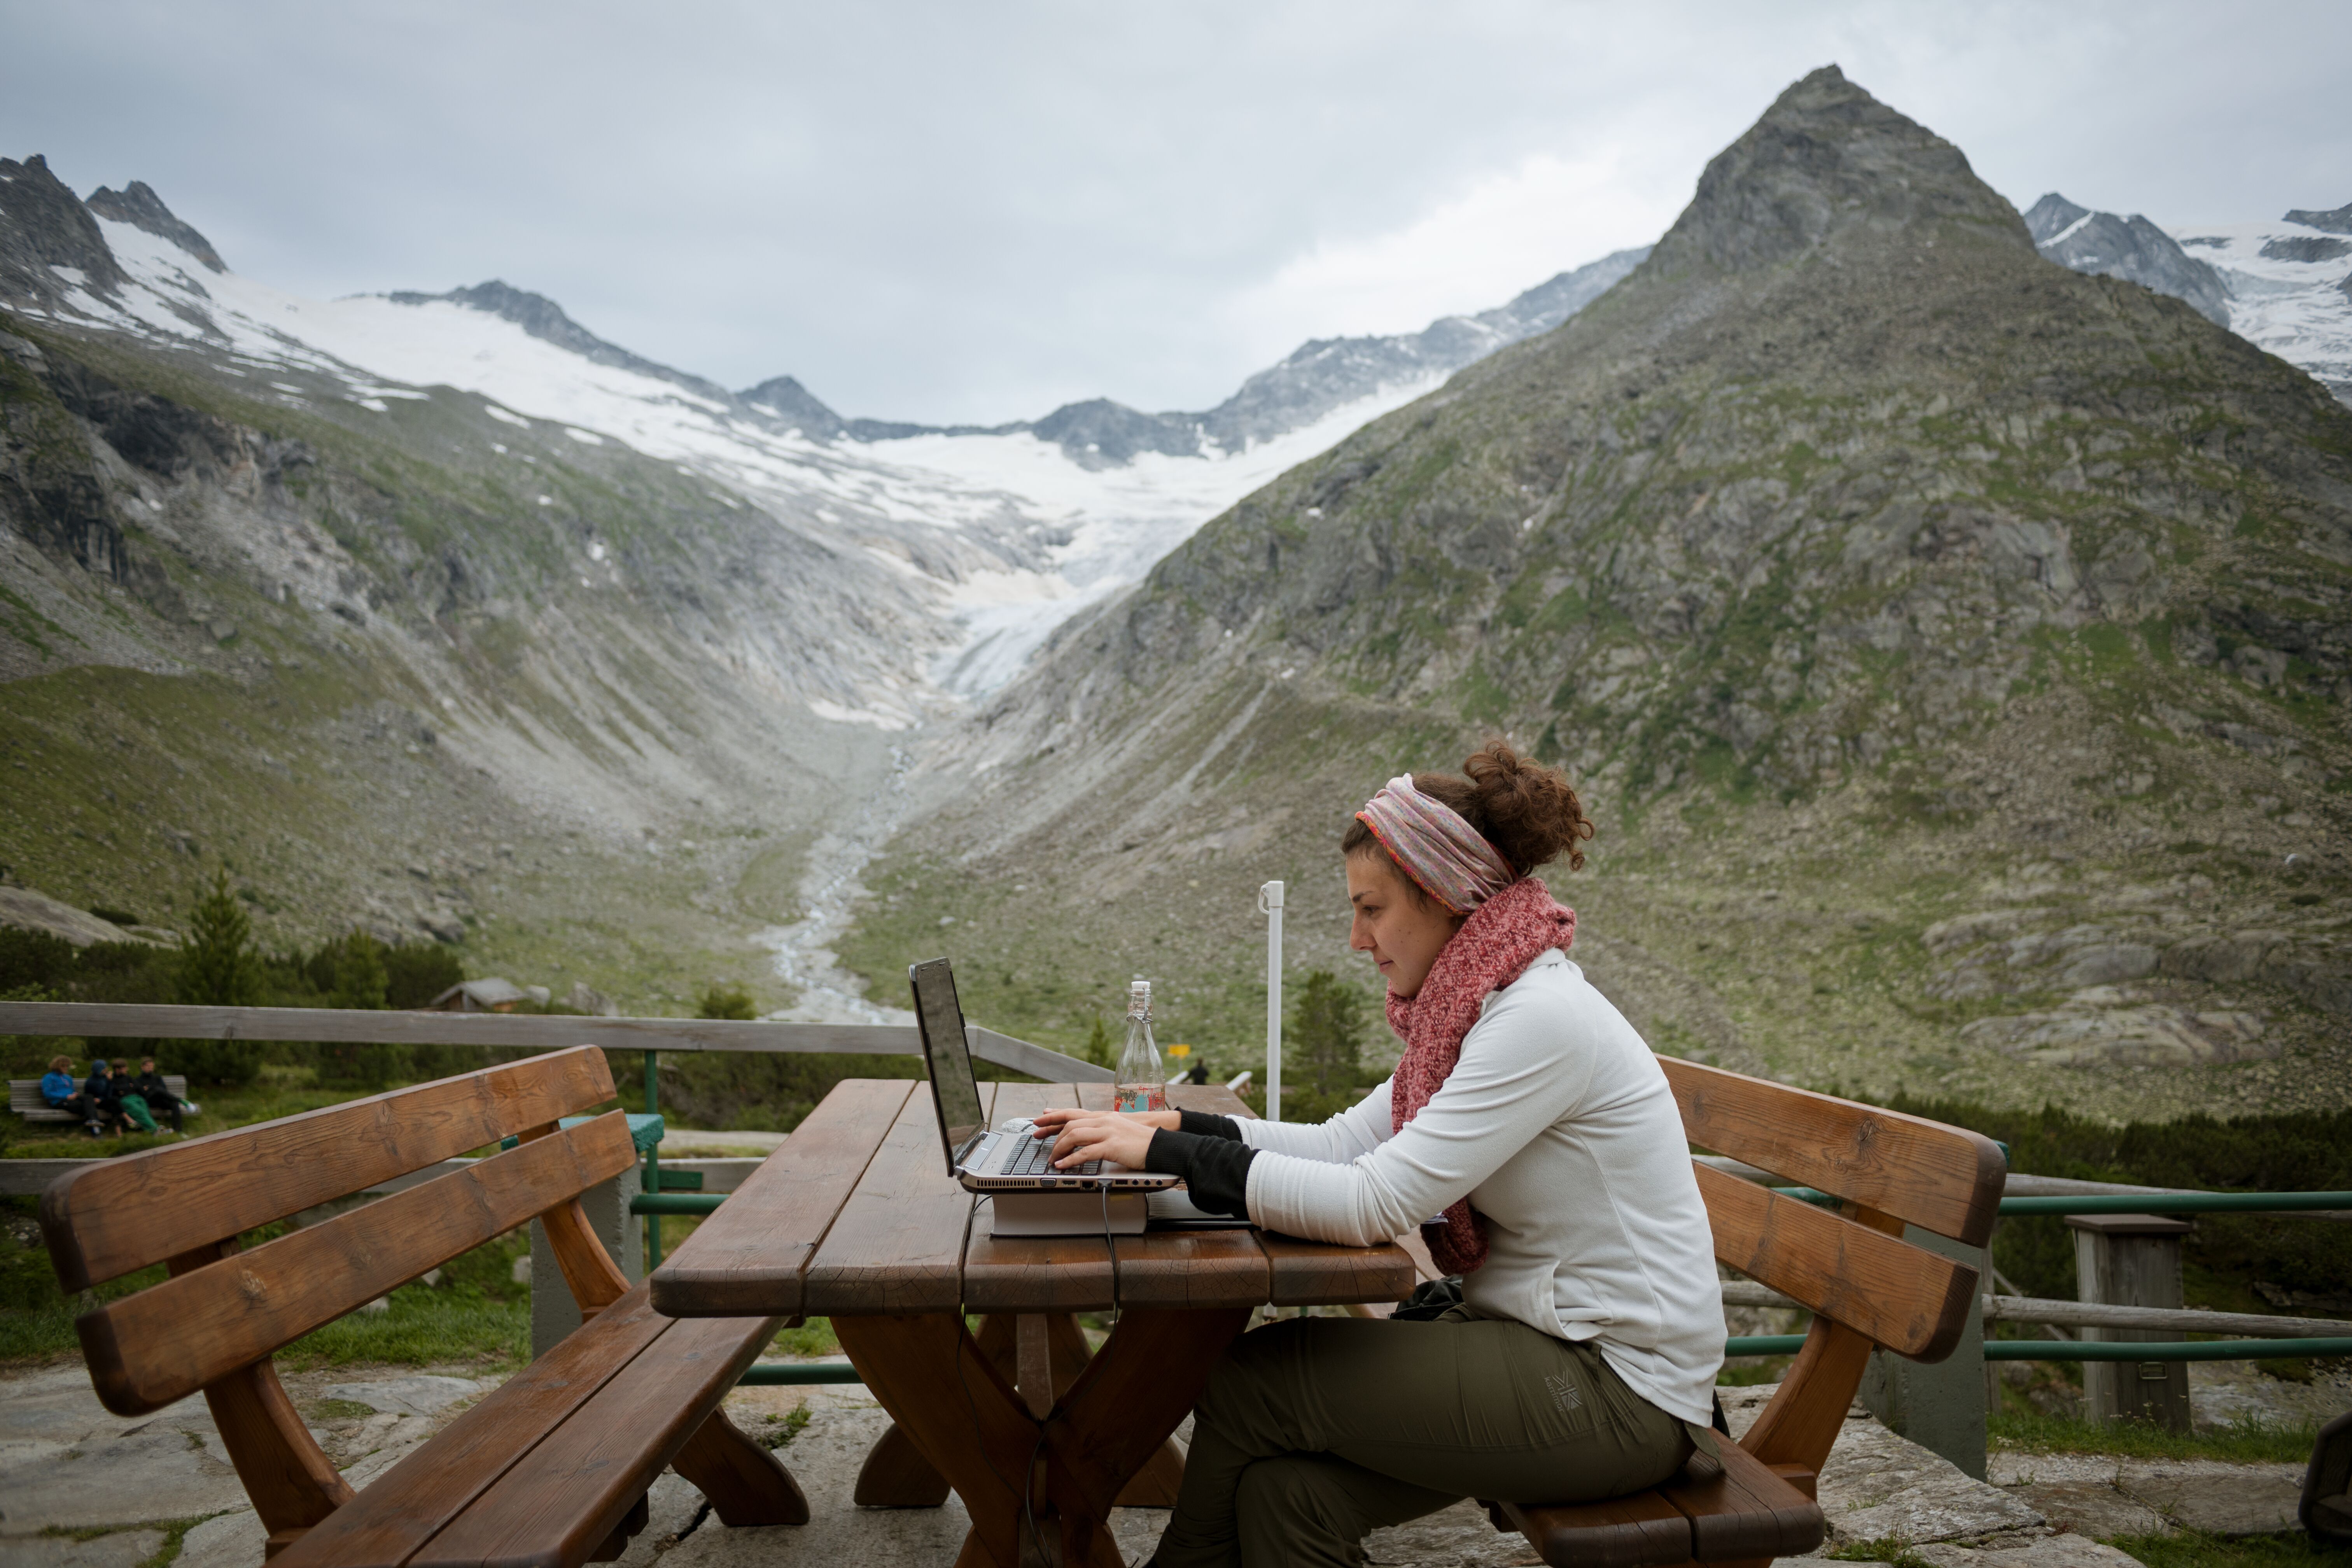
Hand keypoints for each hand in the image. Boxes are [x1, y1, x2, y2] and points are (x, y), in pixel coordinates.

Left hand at [1028, 1107, 1173, 1170]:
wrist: (1161, 1145)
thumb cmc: (1142, 1141)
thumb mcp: (1120, 1130)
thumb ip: (1105, 1131)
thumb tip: (1090, 1139)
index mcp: (1105, 1116)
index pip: (1073, 1112)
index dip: (1054, 1115)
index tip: (1039, 1119)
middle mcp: (1104, 1120)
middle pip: (1070, 1123)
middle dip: (1051, 1132)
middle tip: (1038, 1139)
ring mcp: (1108, 1132)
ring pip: (1074, 1135)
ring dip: (1059, 1147)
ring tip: (1052, 1158)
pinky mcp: (1112, 1146)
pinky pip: (1085, 1152)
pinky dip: (1070, 1159)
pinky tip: (1063, 1165)